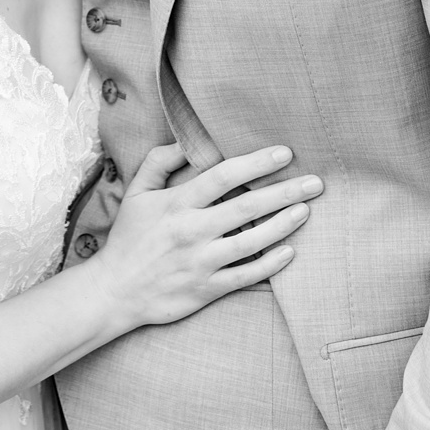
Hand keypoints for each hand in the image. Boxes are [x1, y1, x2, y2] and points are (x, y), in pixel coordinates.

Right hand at [92, 142, 323, 329]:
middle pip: (247, 206)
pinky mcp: (206, 290)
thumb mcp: (136, 193)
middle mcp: (191, 231)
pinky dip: (271, 264)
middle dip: (285, 191)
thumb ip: (159, 161)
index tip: (285, 153)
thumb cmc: (130, 238)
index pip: (223, 176)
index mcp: (177, 204)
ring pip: (252, 241)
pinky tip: (290, 251)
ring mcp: (200, 262)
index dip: (257, 162)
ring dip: (284, 224)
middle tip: (316, 182)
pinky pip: (246, 276)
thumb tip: (185, 138)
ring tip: (306, 210)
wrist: (113, 292)